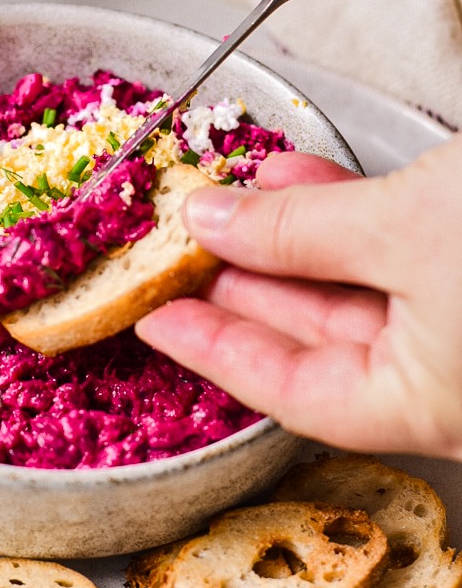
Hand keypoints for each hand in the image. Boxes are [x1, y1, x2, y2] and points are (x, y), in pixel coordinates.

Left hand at [135, 138, 461, 457]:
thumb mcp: (404, 228)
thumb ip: (299, 230)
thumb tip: (216, 223)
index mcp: (427, 408)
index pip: (291, 391)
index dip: (213, 351)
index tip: (156, 321)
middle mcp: (448, 384)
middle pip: (318, 343)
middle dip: (242, 286)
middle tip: (183, 253)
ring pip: (356, 292)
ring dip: (289, 238)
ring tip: (231, 204)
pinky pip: (397, 255)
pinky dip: (346, 215)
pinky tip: (300, 179)